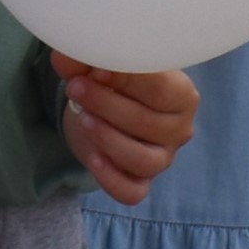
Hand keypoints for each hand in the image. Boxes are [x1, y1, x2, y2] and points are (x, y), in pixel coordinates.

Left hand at [54, 56, 199, 203]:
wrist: (103, 110)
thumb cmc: (113, 82)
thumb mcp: (101, 66)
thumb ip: (86, 60)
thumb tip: (65, 56)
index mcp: (182, 94)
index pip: (162, 88)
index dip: (128, 79)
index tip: (96, 70)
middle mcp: (179, 129)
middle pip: (148, 123)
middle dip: (107, 104)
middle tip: (76, 88)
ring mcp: (163, 159)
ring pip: (145, 161)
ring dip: (109, 139)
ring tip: (83, 118)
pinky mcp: (142, 182)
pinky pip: (133, 191)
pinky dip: (112, 179)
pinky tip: (93, 158)